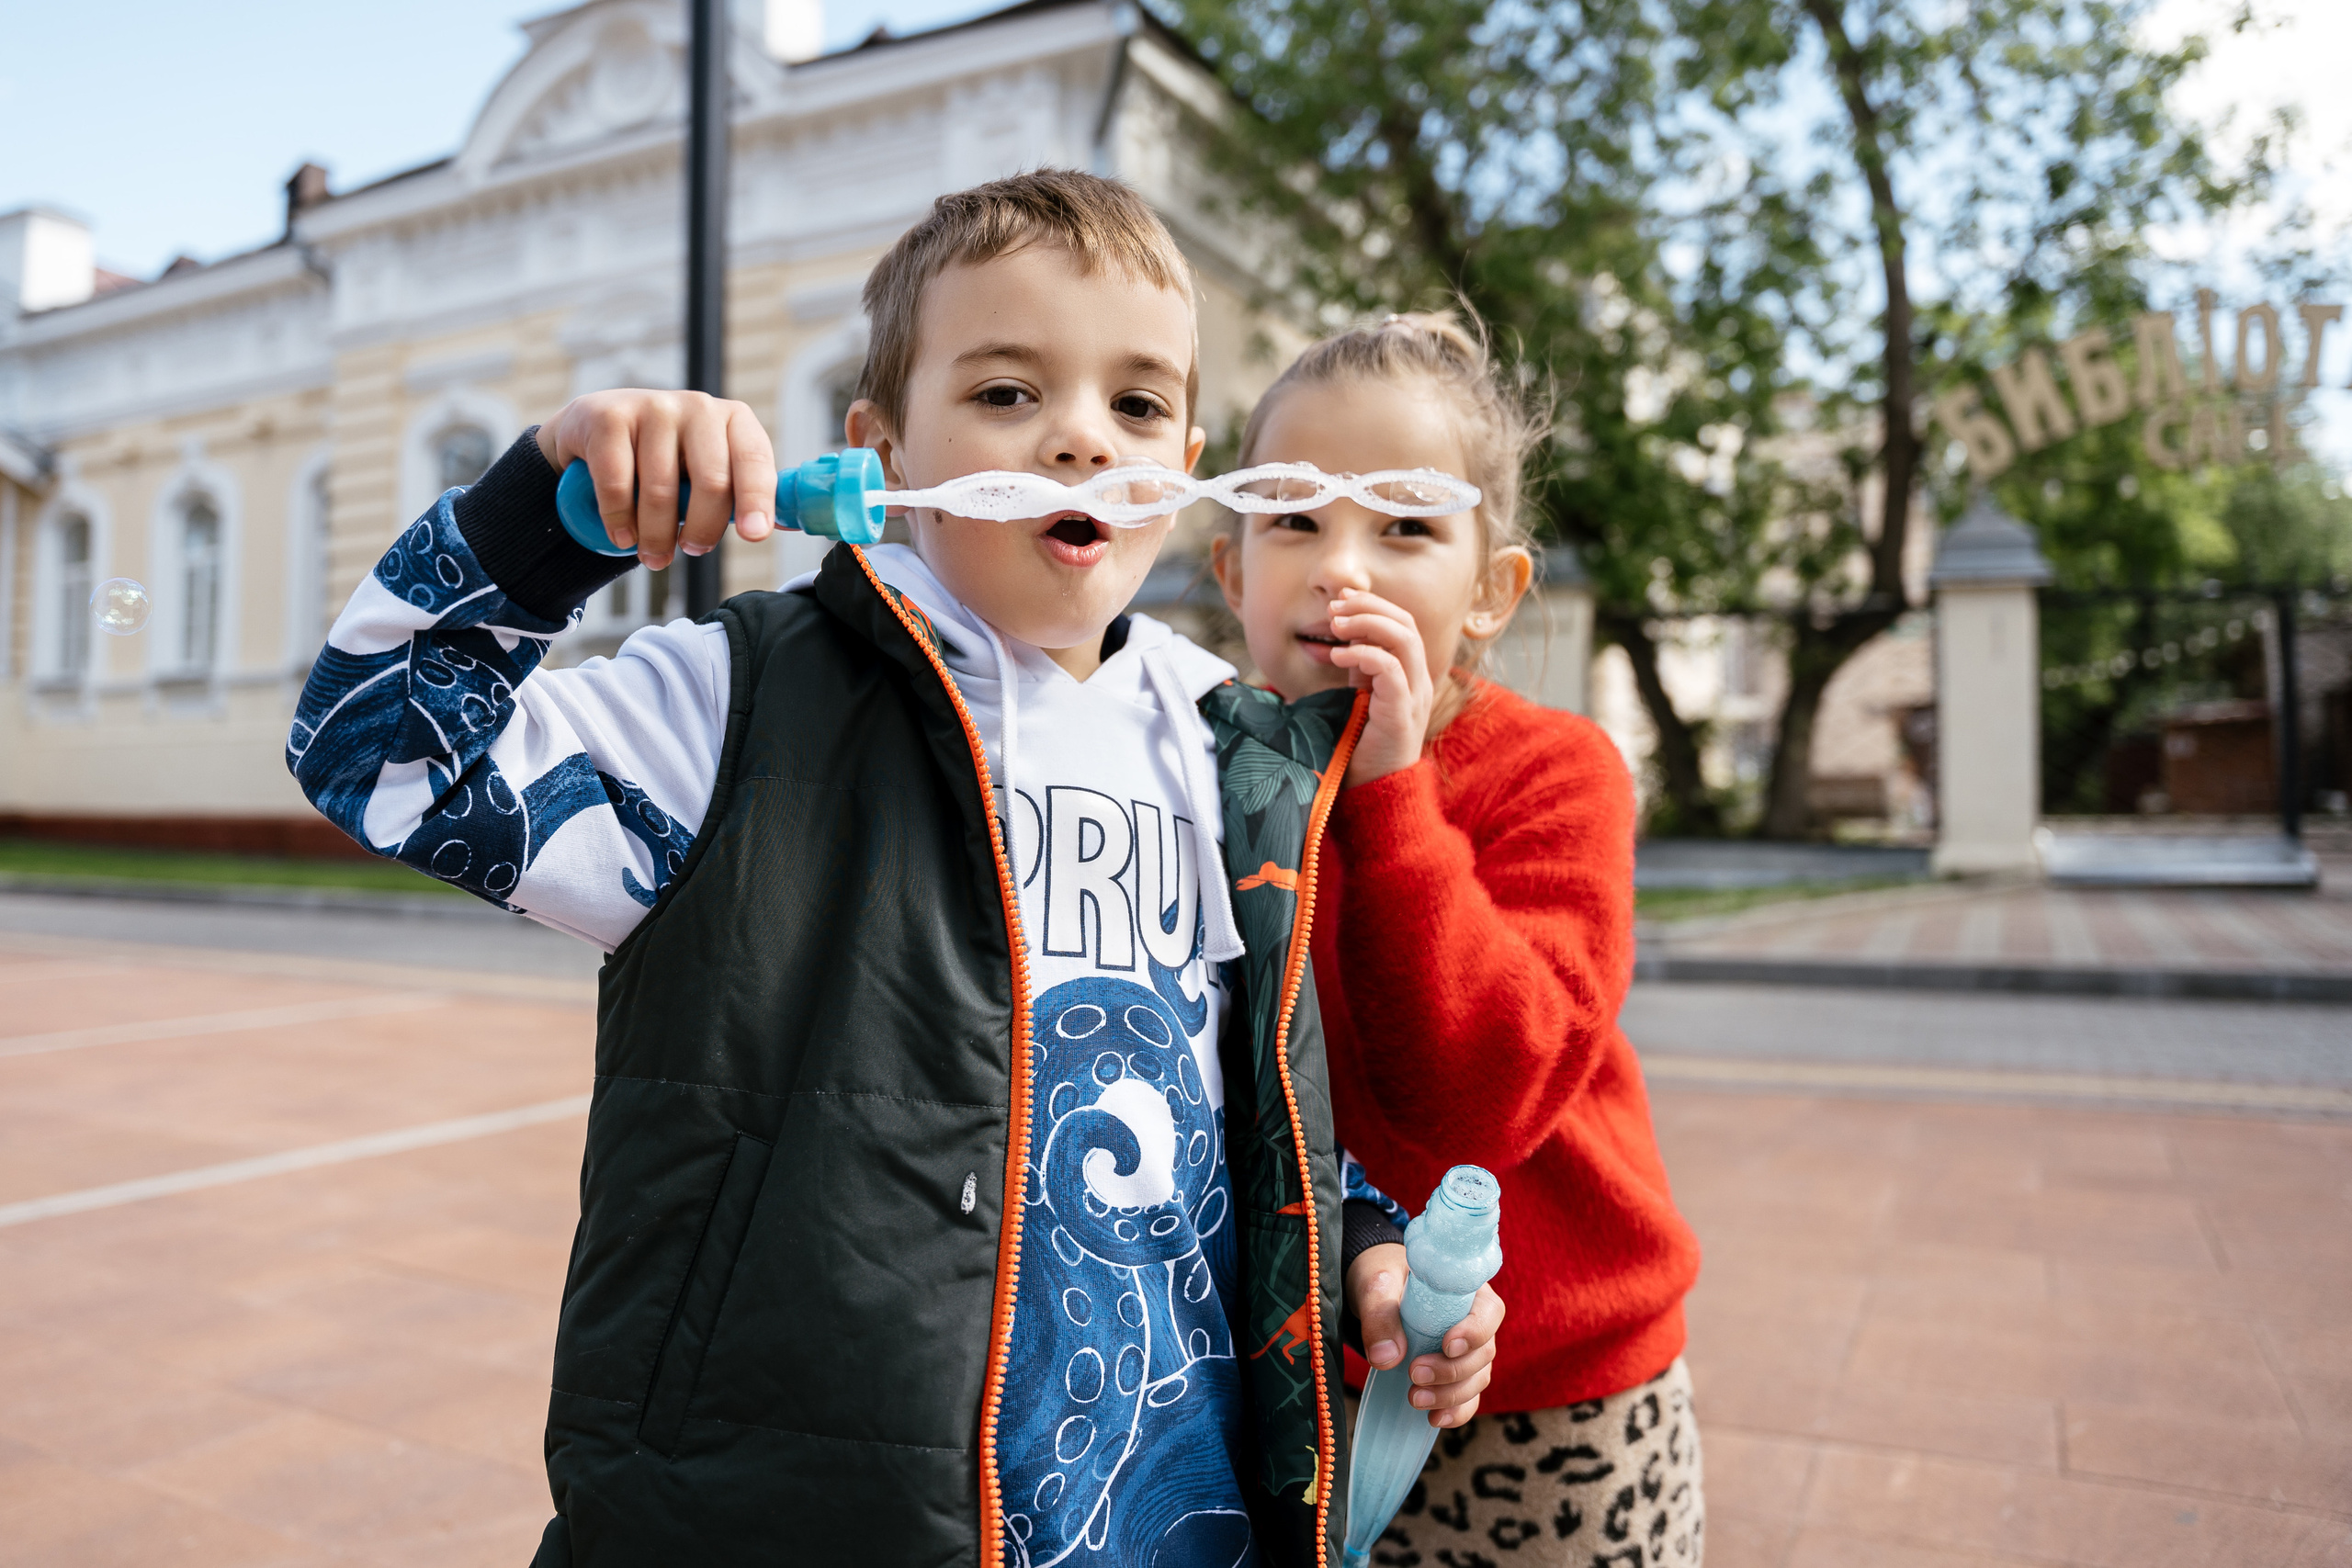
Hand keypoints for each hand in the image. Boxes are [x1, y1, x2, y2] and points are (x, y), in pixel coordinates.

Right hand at [535, 390, 777, 569]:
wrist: (597, 430)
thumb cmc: (669, 460)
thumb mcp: (711, 468)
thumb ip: (744, 492)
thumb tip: (792, 521)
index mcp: (735, 420)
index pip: (755, 460)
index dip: (756, 499)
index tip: (754, 535)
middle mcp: (699, 407)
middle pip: (712, 481)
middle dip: (702, 529)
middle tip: (692, 550)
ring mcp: (653, 407)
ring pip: (662, 491)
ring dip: (657, 536)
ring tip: (654, 555)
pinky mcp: (609, 417)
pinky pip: (618, 484)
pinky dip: (620, 520)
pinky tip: (623, 536)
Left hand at [1328, 589, 1434, 786]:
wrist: (1375, 792)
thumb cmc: (1363, 747)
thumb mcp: (1359, 697)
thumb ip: (1358, 667)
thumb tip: (1339, 638)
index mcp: (1410, 675)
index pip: (1402, 623)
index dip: (1373, 605)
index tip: (1339, 601)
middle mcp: (1418, 681)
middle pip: (1406, 623)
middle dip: (1369, 606)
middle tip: (1334, 607)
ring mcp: (1414, 696)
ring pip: (1404, 639)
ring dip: (1367, 623)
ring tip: (1335, 625)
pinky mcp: (1402, 712)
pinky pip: (1391, 669)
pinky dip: (1364, 654)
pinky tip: (1338, 654)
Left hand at [1346, 1242, 1504, 1427]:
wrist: (1375, 1293)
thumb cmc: (1382, 1276)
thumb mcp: (1375, 1284)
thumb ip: (1380, 1314)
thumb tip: (1387, 1358)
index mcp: (1467, 1289)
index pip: (1488, 1312)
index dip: (1475, 1332)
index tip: (1448, 1346)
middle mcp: (1476, 1320)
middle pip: (1484, 1352)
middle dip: (1452, 1370)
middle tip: (1415, 1373)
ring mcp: (1469, 1350)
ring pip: (1478, 1378)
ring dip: (1451, 1394)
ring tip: (1415, 1398)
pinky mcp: (1456, 1373)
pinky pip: (1468, 1397)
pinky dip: (1456, 1411)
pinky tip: (1434, 1419)